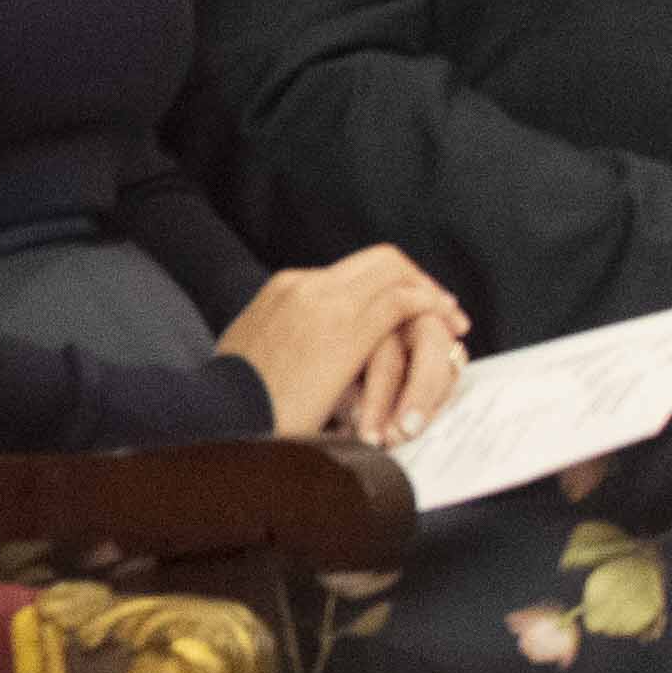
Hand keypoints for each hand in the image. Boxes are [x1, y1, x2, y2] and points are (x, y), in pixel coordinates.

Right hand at [212, 247, 467, 444]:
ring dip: (430, 292)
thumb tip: (299, 355)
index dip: (386, 284)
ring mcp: (326, 301)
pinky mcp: (346, 327)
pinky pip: (402, 301)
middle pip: (379, 260)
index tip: (404, 306)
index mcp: (283, 288)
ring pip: (395, 272)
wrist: (220, 412)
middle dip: (416, 278)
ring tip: (452, 317)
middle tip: (441, 305)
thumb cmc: (236, 401)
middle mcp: (306, 283)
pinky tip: (447, 325)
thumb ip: (282, 340)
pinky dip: (431, 308)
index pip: (350, 271)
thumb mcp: (255, 355)